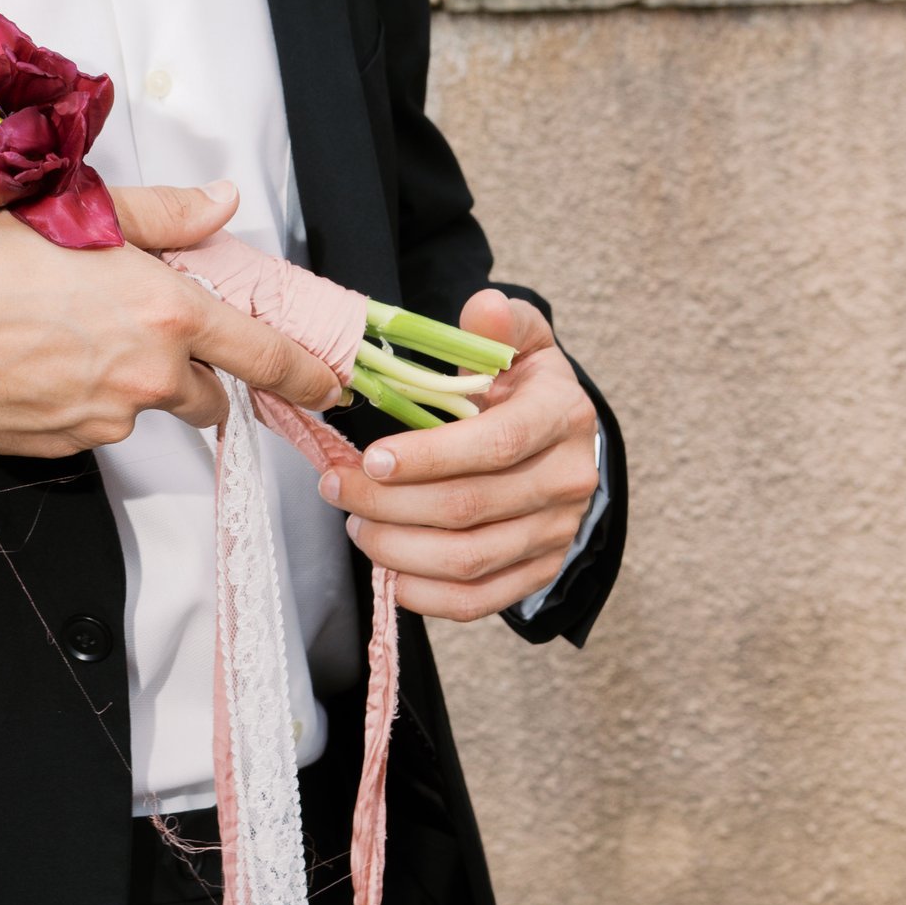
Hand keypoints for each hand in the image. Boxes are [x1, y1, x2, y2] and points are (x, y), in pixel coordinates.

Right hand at [0, 182, 339, 454]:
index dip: (306, 371)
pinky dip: (78, 400)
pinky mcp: (64, 448)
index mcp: (163, 310)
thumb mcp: (75, 211)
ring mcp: (105, 420)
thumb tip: (220, 205)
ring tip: (61, 334)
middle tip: (134, 325)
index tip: (332, 381)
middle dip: (189, 367)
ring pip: (144, 408)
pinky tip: (32, 361)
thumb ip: (163, 215)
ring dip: (125, 381)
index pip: (263, 354)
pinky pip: (93, 426)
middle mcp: (146, 376)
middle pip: (207, 392)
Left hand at [320, 293, 598, 622]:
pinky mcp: (539, 571)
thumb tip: (482, 304)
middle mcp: (569, 480)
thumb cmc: (524, 386)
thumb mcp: (519, 342)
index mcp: (562, 416)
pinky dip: (426, 595)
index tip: (370, 457)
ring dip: (398, 547)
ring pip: (468, 559)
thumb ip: (497, 325)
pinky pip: (480, 600)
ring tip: (355, 523)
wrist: (561, 439)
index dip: (428, 456)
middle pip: (470, 506)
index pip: (495, 444)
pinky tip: (388, 571)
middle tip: (337, 487)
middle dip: (390, 502)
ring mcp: (557, 533)